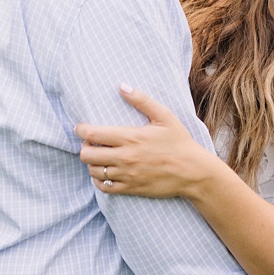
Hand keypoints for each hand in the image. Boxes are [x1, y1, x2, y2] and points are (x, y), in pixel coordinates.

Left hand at [76, 84, 219, 197]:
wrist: (193, 171)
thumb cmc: (179, 142)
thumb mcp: (165, 117)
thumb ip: (142, 100)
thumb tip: (122, 86)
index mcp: (131, 137)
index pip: (92, 134)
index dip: (80, 130)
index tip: (81, 128)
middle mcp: (125, 157)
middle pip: (86, 154)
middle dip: (85, 146)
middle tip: (92, 143)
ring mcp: (127, 174)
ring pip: (93, 171)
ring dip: (92, 163)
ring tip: (100, 156)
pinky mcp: (130, 188)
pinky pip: (103, 187)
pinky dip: (99, 180)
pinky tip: (106, 172)